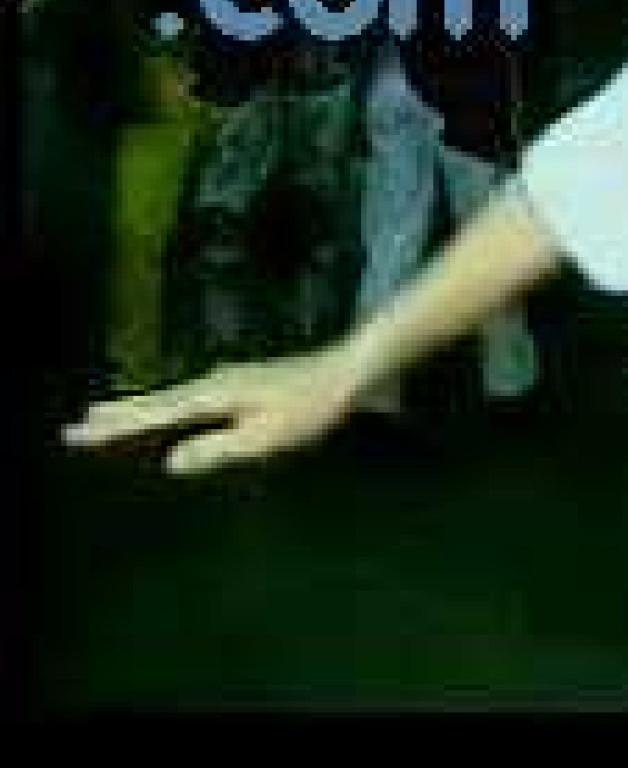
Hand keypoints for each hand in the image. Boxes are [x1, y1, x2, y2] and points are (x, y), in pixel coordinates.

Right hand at [62, 347, 365, 475]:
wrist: (349, 369)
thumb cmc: (311, 406)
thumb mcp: (265, 436)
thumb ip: (217, 448)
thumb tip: (170, 462)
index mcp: (213, 394)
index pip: (153, 413)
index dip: (115, 426)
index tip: (75, 432)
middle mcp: (214, 381)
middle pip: (155, 401)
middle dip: (116, 414)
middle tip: (75, 425)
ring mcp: (229, 379)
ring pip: (171, 397)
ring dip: (139, 407)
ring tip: (106, 415)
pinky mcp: (243, 383)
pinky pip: (191, 397)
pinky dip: (167, 406)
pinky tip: (170, 412)